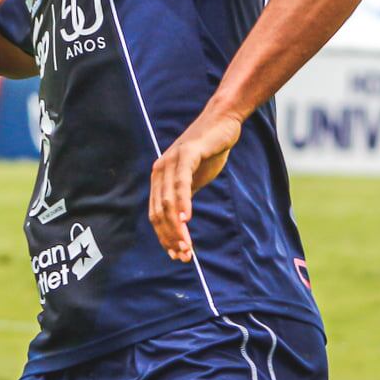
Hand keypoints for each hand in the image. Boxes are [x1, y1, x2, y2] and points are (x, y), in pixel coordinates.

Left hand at [149, 109, 243, 262]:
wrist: (223, 123)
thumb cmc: (209, 152)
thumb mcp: (194, 180)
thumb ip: (184, 198)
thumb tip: (180, 224)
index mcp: (159, 178)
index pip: (156, 214)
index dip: (165, 237)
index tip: (177, 255)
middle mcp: (160, 169)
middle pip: (159, 211)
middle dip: (170, 237)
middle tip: (184, 256)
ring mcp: (171, 160)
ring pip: (168, 201)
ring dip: (176, 227)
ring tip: (186, 246)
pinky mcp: (187, 153)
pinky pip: (181, 182)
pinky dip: (182, 203)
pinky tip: (187, 219)